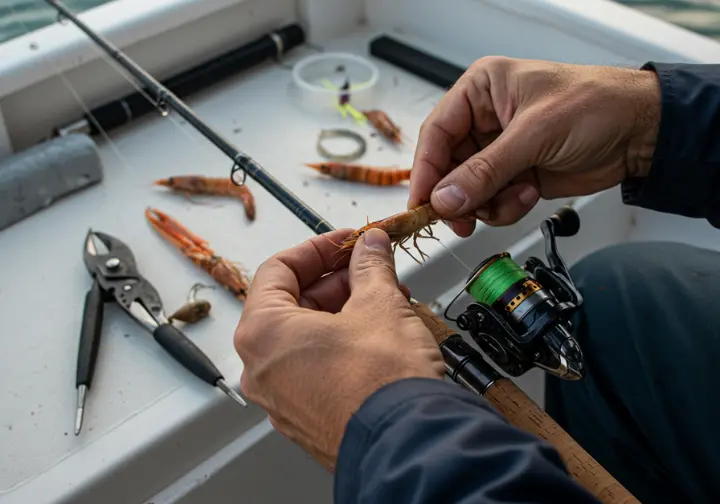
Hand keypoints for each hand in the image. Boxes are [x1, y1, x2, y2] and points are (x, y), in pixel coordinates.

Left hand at [233, 228, 443, 471]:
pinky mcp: (305, 417)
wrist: (408, 445)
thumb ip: (369, 265)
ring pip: (305, 337)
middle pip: (291, 304)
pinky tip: (376, 335)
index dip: (318, 249)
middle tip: (370, 268)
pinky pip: (315, 366)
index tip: (346, 242)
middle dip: (336, 282)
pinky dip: (340, 344)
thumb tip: (370, 246)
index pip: (278, 269)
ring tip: (383, 302)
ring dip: (342, 311)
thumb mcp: (379, 304)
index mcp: (263, 333)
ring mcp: (281, 398)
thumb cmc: (383, 383)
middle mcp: (262, 368)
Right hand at [408, 56, 660, 235]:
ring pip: (467, 190)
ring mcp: (499, 151)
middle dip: (457, 195)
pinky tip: (529, 194)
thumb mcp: (534, 134)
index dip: (426, 170)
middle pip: (448, 167)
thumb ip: (485, 170)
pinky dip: (505, 207)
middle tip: (462, 219)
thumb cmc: (596, 105)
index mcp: (481, 90)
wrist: (641, 132)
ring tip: (517, 195)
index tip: (422, 203)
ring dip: (487, 203)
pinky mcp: (514, 175)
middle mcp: (484, 120)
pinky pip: (491, 202)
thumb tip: (445, 199)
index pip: (437, 133)